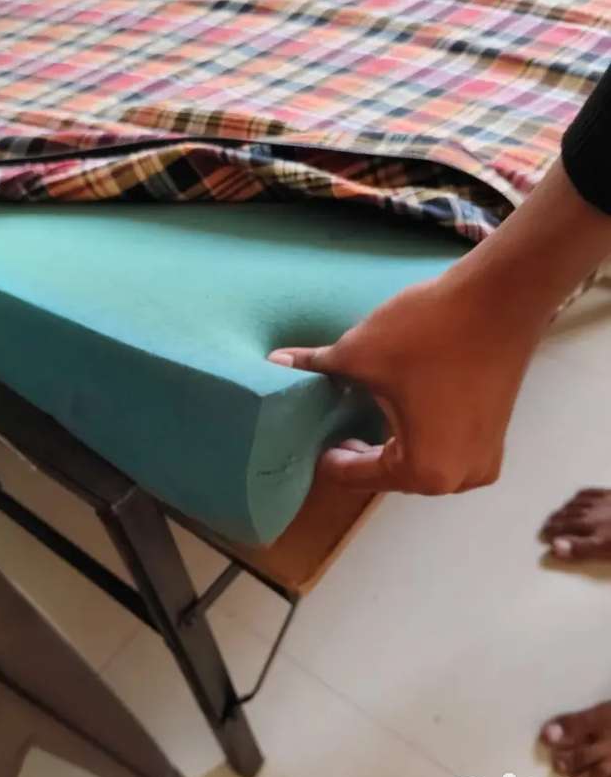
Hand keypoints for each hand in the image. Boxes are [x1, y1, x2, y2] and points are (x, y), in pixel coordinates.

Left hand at [268, 274, 539, 493]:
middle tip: (329, 434)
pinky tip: (397, 417)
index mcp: (424, 471)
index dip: (328, 461)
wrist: (501, 297)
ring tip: (358, 425)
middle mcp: (457, 479)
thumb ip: (317, 366)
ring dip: (389, 448)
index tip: (308, 447)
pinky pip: (445, 450)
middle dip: (358, 457)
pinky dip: (419, 439)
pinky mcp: (496, 436)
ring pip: (420, 465)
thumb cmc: (429, 332)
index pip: (358, 476)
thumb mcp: (360, 353)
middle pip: (391, 476)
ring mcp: (483, 460)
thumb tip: (274, 364)